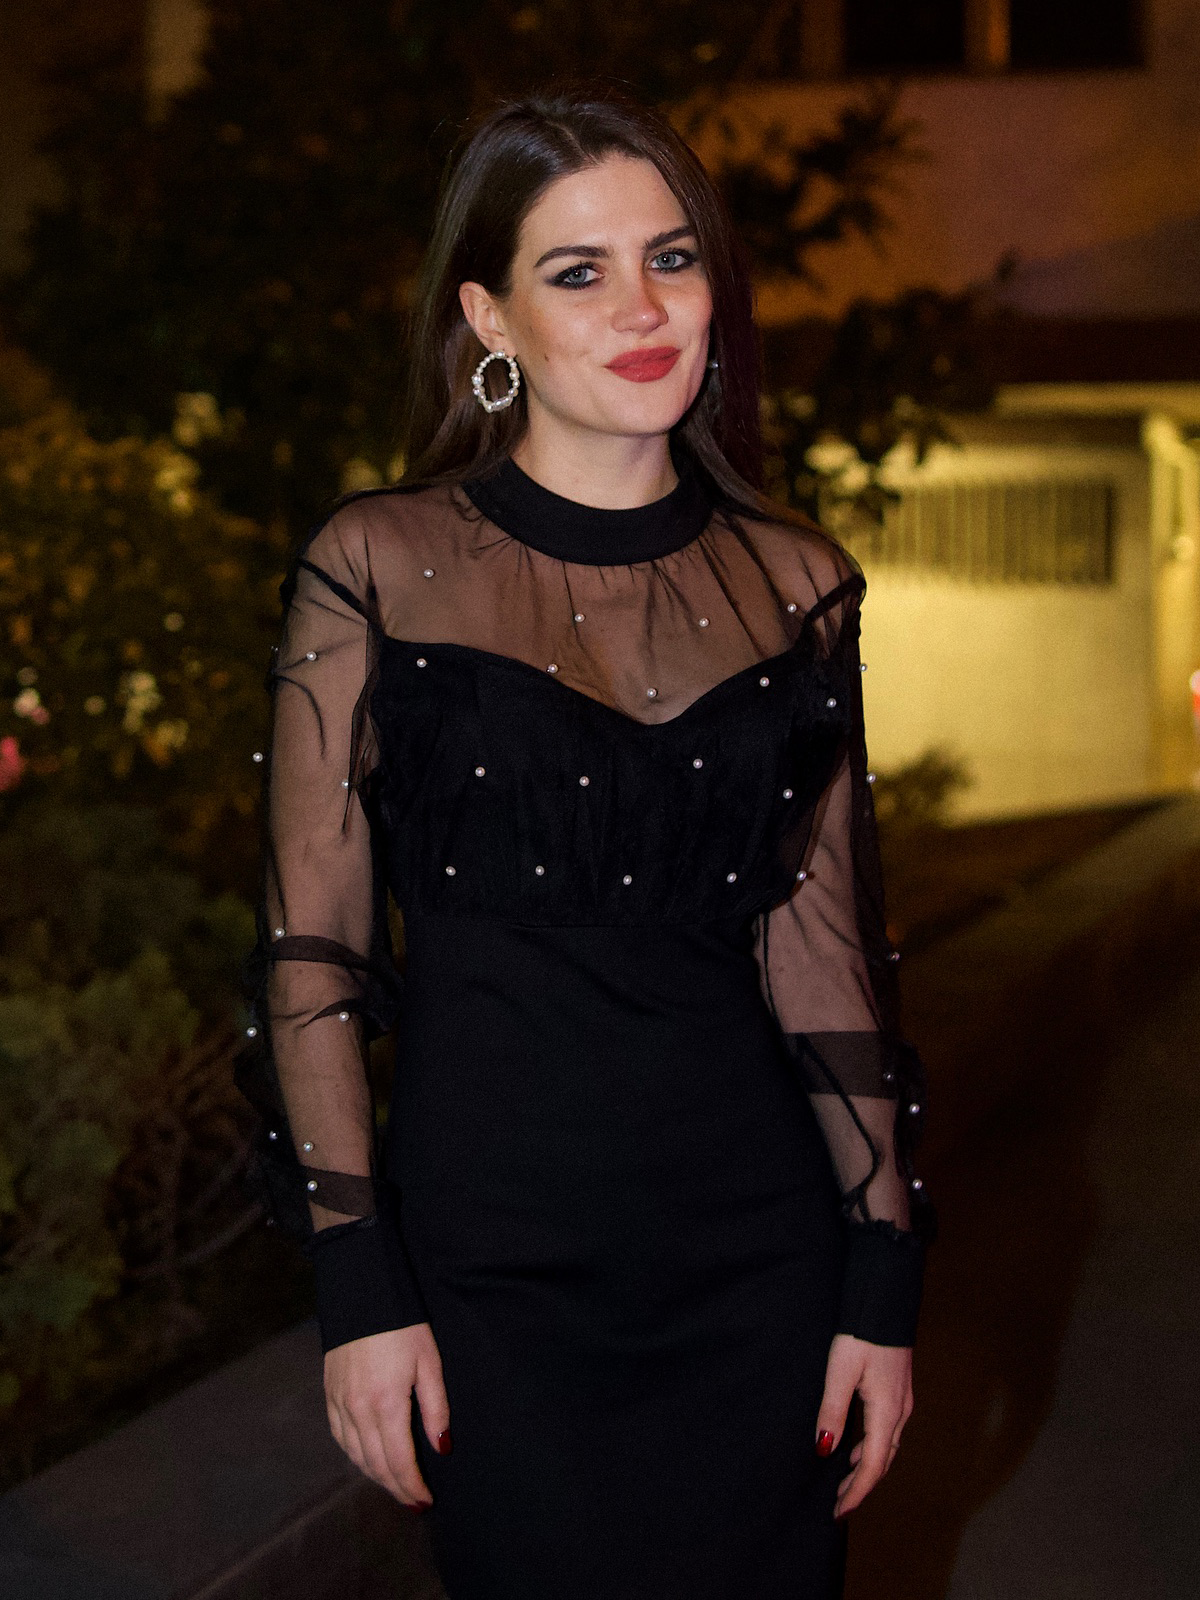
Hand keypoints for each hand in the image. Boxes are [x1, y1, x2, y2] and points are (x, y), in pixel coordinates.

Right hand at [324, 1321, 449, 1508]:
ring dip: (376, 1475)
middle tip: (414, 1500)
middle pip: (376, 1465)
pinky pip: (340, 1437)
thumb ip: (436, 1408)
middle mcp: (358, 1409)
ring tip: (396, 1484)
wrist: (362, 1292)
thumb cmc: (403, 1324)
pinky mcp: (330, 1394)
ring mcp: (340, 1403)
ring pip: (356, 1456)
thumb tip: (442, 1448)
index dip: (412, 1486)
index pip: (399, 1461)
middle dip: (397, 1487)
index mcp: (386, 1403)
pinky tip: (368, 1459)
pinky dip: (356, 1455)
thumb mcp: (429, 1362)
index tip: (426, 1500)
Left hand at [815, 1332, 912, 1517]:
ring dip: (866, 1467)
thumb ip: (832, 1412)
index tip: (838, 1513)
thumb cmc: (861, 1333)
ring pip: (886, 1446)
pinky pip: (887, 1431)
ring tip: (845, 1482)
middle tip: (838, 1505)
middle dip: (861, 1485)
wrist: (885, 1300)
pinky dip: (872, 1447)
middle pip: (882, 1461)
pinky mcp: (898, 1390)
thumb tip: (825, 1450)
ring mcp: (902, 1401)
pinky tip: (856, 1447)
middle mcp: (900, 1412)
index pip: (872, 1466)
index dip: (856, 1492)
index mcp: (886, 1412)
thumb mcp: (840, 1372)